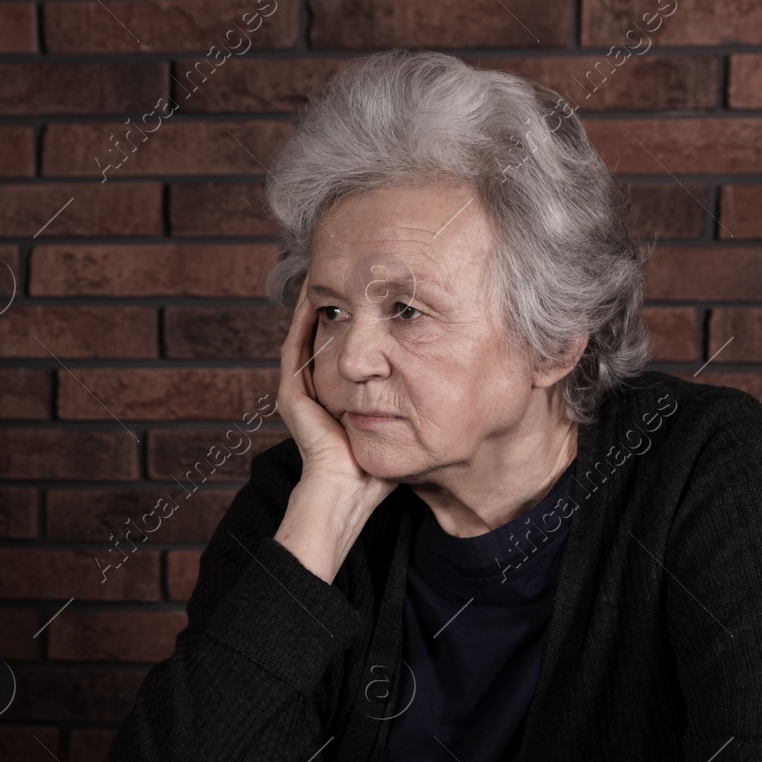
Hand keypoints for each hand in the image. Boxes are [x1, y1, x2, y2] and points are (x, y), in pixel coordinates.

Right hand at [273, 288, 399, 581]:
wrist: (349, 493)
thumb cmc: (381, 468)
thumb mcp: (410, 420)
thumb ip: (422, 394)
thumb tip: (468, 368)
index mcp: (341, 393)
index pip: (350, 343)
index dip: (364, 314)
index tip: (383, 286)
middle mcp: (318, 387)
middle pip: (329, 332)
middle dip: (342, 301)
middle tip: (356, 268)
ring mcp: (302, 389)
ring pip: (309, 332)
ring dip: (322, 302)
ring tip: (337, 270)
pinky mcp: (292, 394)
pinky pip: (297, 345)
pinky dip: (305, 318)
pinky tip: (320, 294)